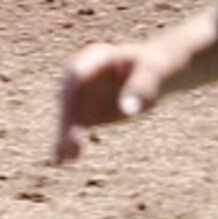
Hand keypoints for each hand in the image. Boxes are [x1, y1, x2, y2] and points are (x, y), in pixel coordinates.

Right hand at [51, 42, 164, 164]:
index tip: (73, 114)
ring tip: (64, 159)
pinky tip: (60, 161)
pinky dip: (66, 144)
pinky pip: (73, 130)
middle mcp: (83, 75)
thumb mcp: (155, 74)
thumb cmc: (157, 68)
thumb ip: (142, 88)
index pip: (77, 73)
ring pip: (68, 117)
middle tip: (73, 144)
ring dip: (64, 136)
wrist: (156, 74)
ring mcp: (82, 95)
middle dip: (68, 120)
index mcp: (98, 57)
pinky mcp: (85, 113)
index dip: (72, 92)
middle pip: (68, 98)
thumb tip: (128, 110)